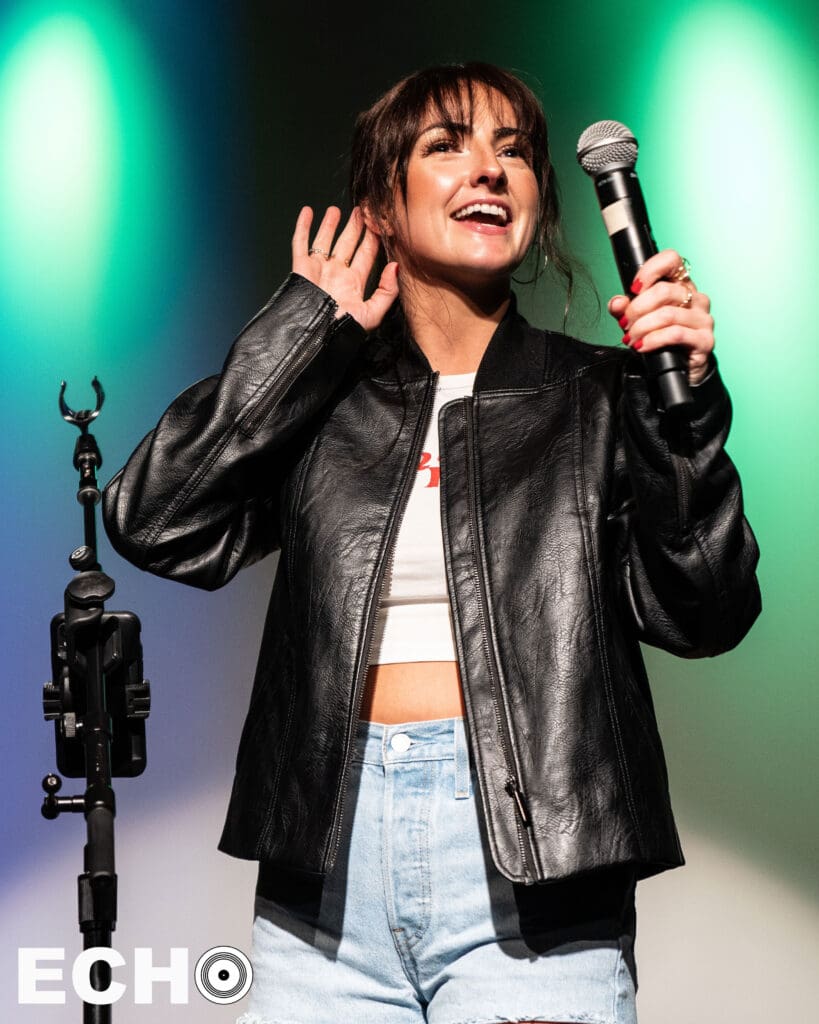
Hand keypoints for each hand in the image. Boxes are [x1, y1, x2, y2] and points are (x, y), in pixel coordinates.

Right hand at [292, 205, 398, 330]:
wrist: (317, 335)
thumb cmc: (344, 330)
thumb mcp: (373, 313)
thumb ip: (388, 291)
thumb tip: (395, 266)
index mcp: (353, 284)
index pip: (365, 255)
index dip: (371, 238)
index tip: (378, 222)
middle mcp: (336, 274)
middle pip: (347, 244)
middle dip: (353, 227)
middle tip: (360, 210)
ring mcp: (318, 270)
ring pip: (325, 241)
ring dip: (330, 225)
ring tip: (336, 210)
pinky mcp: (301, 268)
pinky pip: (301, 243)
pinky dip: (303, 227)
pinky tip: (307, 212)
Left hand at [607, 249, 714, 385]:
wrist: (677, 371)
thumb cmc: (661, 342)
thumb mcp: (637, 322)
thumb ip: (625, 310)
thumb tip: (617, 303)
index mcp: (681, 286)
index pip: (672, 260)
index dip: (650, 270)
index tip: (633, 289)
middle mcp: (696, 298)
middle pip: (664, 291)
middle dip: (637, 309)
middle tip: (625, 324)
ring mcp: (703, 319)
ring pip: (668, 314)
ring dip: (642, 328)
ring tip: (630, 339)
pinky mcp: (704, 340)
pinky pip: (675, 334)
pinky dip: (653, 340)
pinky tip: (642, 346)